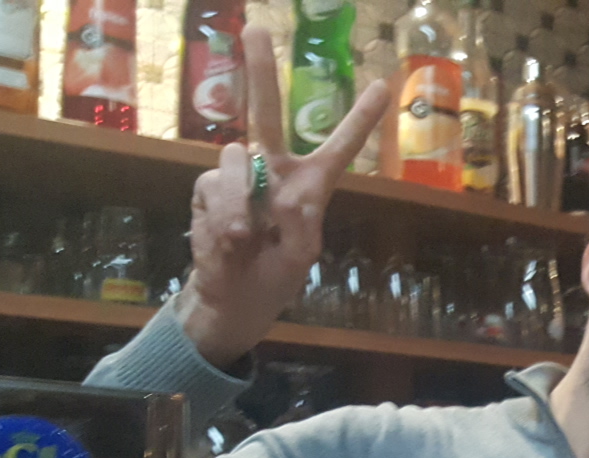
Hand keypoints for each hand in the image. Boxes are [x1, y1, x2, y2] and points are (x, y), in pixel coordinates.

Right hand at [175, 24, 389, 365]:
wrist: (233, 297)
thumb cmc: (275, 275)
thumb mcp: (300, 256)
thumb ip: (299, 225)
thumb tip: (279, 198)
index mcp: (310, 184)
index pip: (338, 146)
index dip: (359, 117)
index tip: (381, 85)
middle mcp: (273, 169)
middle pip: (268, 115)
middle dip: (260, 72)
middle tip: (256, 29)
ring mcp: (238, 176)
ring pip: (235, 163)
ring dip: (239, 205)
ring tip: (243, 238)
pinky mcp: (207, 188)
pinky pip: (213, 191)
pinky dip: (221, 221)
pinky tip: (227, 243)